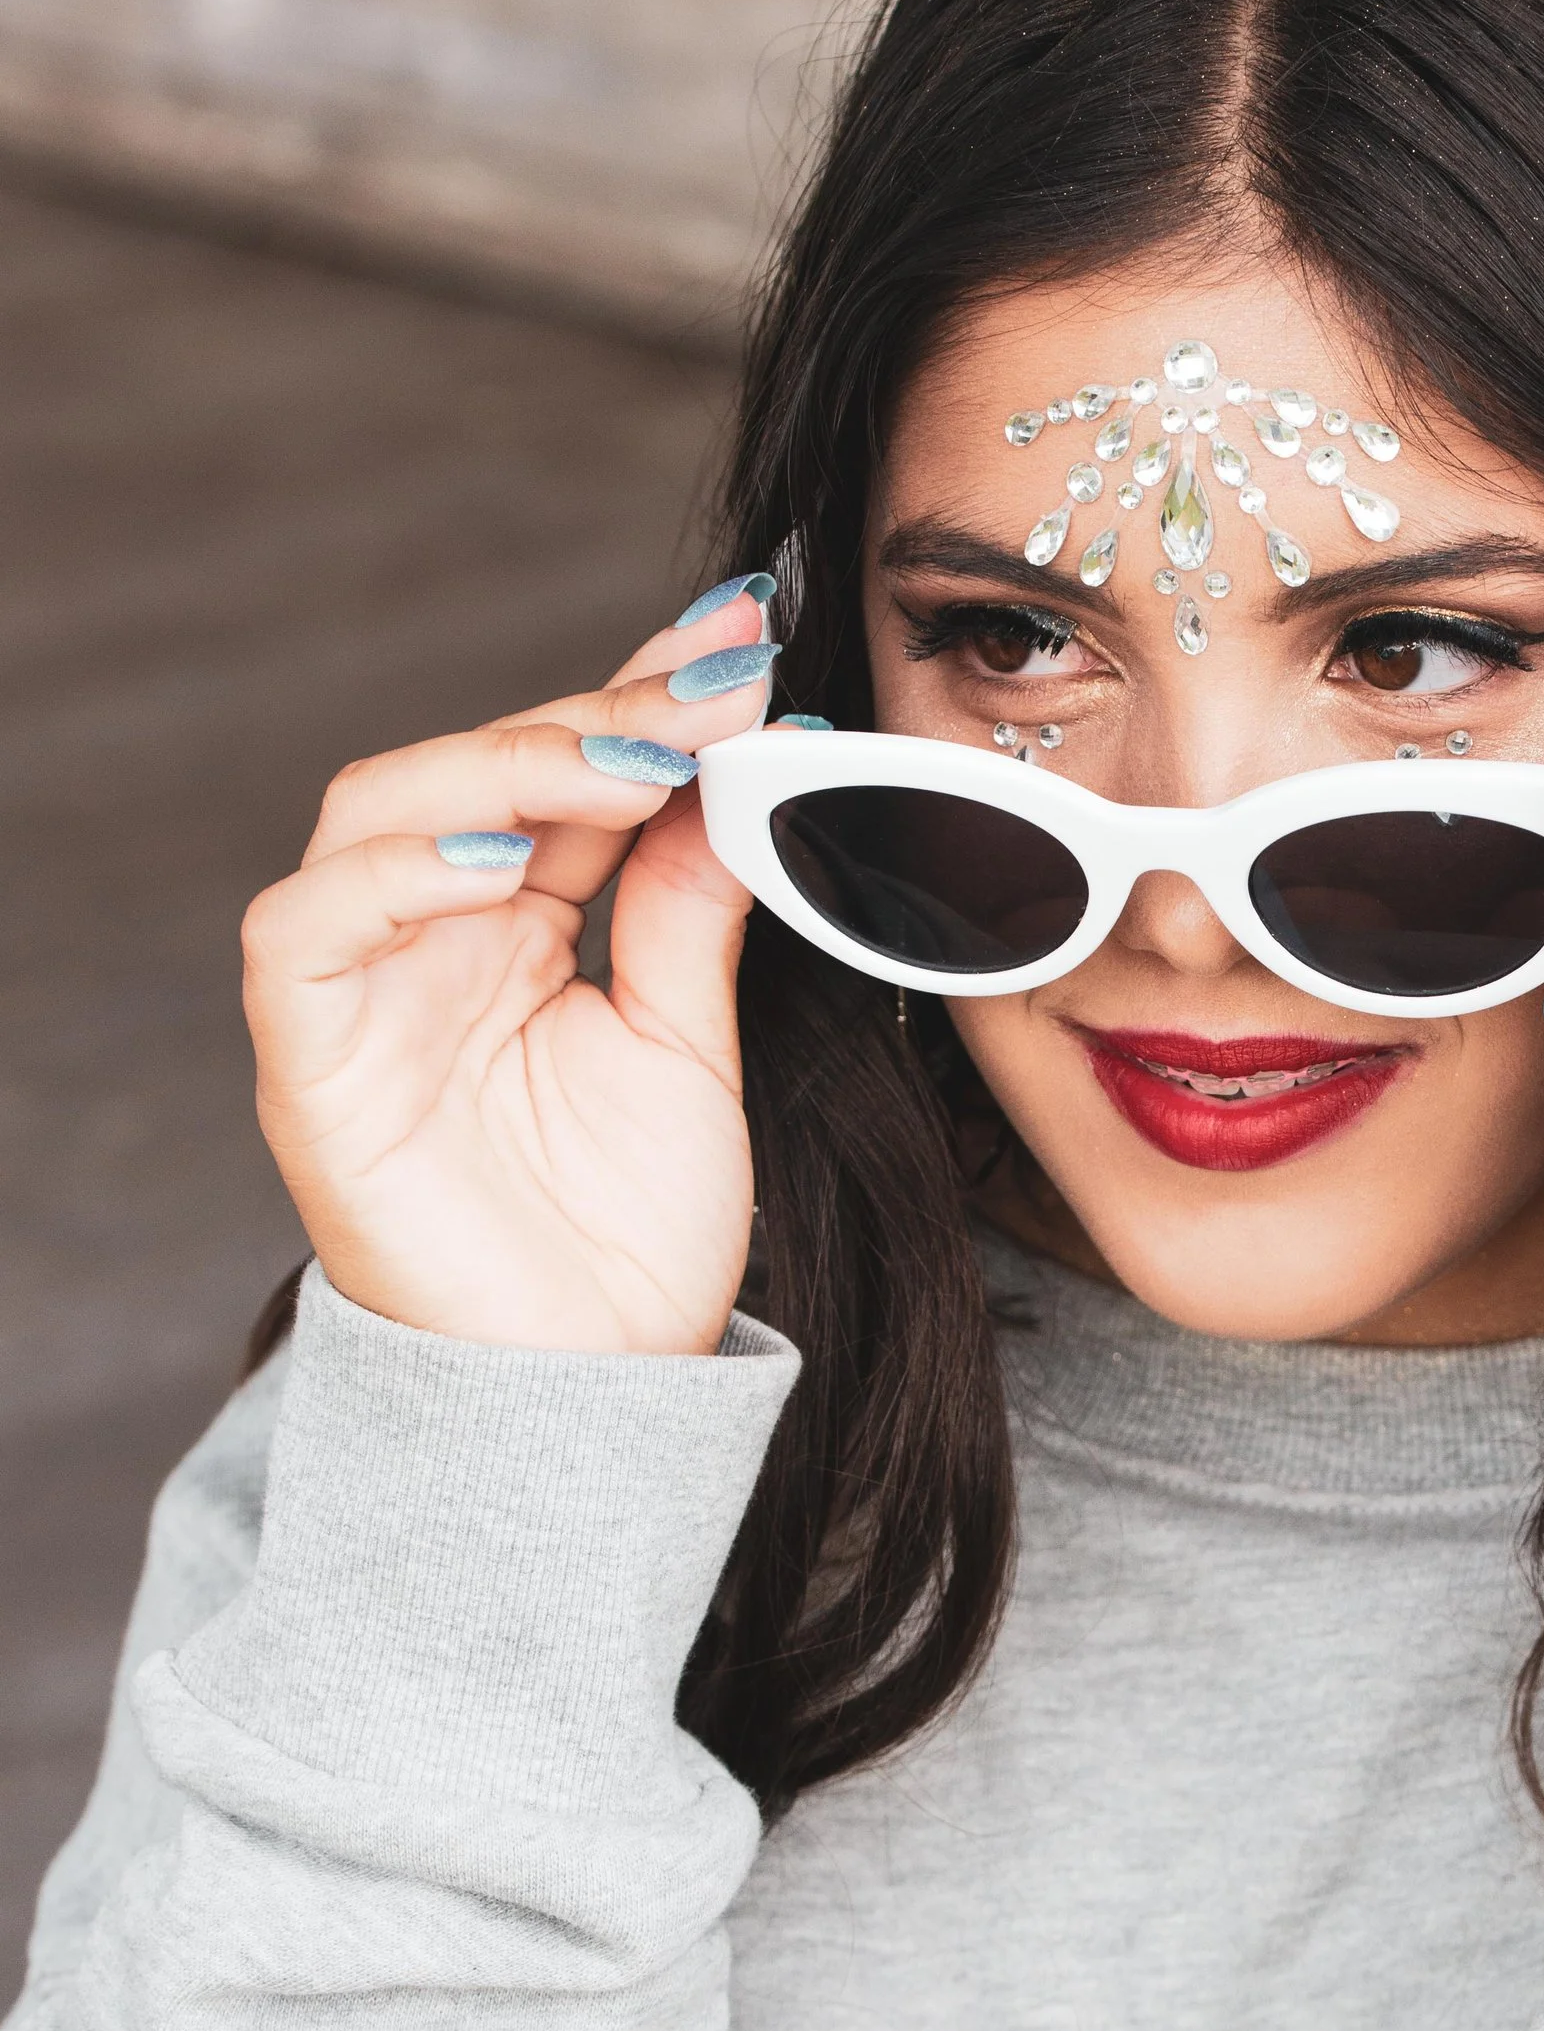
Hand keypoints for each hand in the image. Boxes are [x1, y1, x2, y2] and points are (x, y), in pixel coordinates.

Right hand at [243, 592, 777, 1354]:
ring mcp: (362, 992)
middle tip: (719, 678)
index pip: (568, 773)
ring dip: (508, 764)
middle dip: (601, 711)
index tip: (748, 632)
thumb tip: (735, 771)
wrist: (590, 1399)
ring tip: (634, 760)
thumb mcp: (687, 1048)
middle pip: (481, 768)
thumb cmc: (627, 1243)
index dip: (644, 694)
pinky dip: (396, 872)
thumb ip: (689, 910)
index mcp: (519, 928)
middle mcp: (429, 937)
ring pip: (379, 808)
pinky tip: (506, 860)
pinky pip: (307, 927)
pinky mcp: (311, 1059)